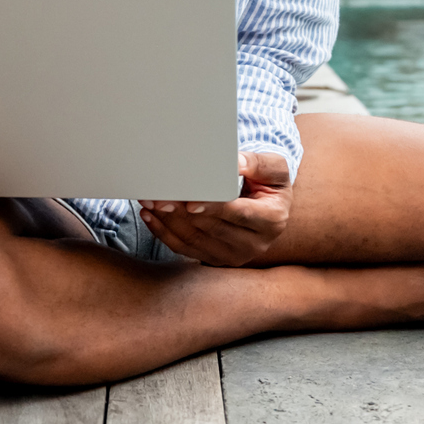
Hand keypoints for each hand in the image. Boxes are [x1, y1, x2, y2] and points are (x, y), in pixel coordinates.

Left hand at [138, 151, 291, 266]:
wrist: (269, 209)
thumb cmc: (269, 185)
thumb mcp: (273, 170)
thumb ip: (257, 164)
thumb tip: (235, 163)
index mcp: (272, 220)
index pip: (239, 213)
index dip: (213, 207)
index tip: (190, 202)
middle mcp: (255, 244)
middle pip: (211, 227)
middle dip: (182, 211)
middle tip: (159, 195)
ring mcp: (234, 256)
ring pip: (194, 239)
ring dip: (168, 221)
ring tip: (150, 201)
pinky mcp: (217, 260)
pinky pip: (186, 249)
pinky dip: (165, 233)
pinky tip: (152, 217)